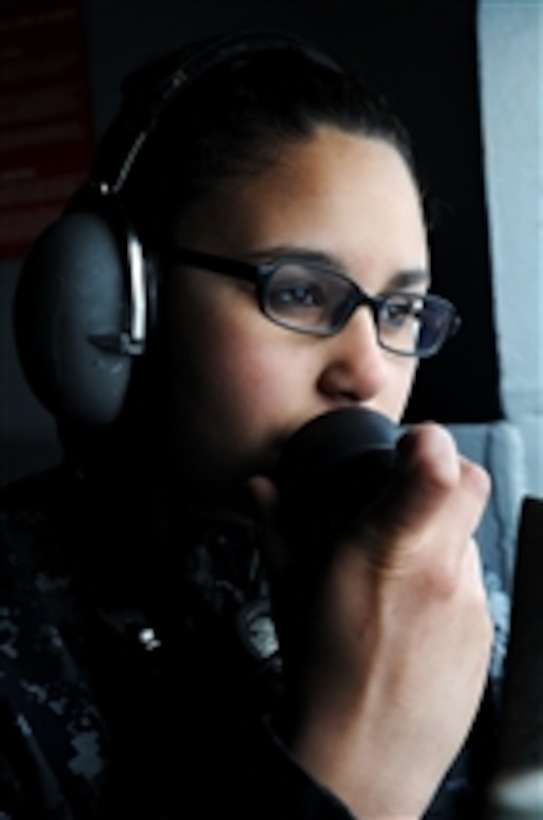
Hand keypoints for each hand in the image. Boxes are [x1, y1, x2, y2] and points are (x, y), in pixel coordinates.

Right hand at [250, 422, 492, 817]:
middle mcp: (441, 573)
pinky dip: (448, 580)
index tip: (409, 446)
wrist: (363, 762)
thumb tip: (261, 489)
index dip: (429, 442)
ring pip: (471, 535)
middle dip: (440, 475)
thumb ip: (277, 527)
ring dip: (440, 534)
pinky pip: (475, 583)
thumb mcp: (290, 591)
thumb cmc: (321, 678)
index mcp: (387, 552)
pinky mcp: (484, 635)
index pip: (440, 468)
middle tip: (405, 494)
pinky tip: (412, 612)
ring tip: (399, 570)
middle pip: (471, 485)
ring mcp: (470, 606)